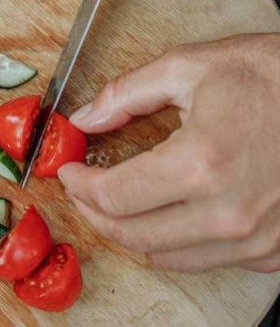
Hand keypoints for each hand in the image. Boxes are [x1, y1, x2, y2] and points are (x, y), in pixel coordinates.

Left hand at [58, 34, 279, 271]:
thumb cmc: (269, 76)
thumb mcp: (188, 67)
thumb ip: (125, 94)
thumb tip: (84, 117)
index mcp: (202, 163)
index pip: (115, 196)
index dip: (78, 185)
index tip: (67, 170)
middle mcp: (229, 214)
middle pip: (134, 236)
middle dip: (95, 212)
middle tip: (82, 188)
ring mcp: (255, 240)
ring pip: (167, 257)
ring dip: (133, 230)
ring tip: (118, 197)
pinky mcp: (273, 252)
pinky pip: (207, 259)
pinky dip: (176, 239)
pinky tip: (168, 207)